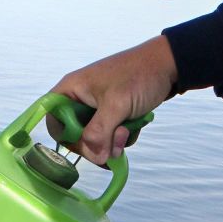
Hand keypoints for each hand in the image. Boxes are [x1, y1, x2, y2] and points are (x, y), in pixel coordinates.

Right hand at [49, 35, 178, 166]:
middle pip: (75, 135)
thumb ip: (100, 132)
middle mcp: (80, 99)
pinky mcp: (112, 113)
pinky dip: (122, 137)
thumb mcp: (116, 105)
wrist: (168, 65)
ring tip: (128, 130)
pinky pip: (110, 135)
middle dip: (96, 144)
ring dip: (112, 142)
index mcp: (71, 90)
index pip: (54, 121)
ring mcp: (97, 107)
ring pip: (95, 138)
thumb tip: (95, 157)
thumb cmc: (139, 76)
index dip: (67, 138)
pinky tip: (134, 126)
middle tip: (116, 141)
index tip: (86, 146)